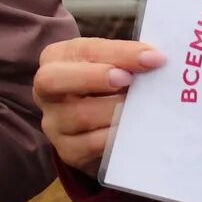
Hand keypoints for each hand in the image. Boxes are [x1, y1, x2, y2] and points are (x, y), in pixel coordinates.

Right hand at [34, 38, 167, 174]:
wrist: (97, 127)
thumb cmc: (107, 87)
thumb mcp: (112, 65)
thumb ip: (126, 60)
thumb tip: (155, 59)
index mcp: (56, 58)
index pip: (85, 50)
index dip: (120, 53)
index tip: (153, 58)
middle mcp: (46, 91)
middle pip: (53, 79)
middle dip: (93, 77)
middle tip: (128, 80)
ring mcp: (53, 123)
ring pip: (79, 115)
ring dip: (115, 110)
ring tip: (140, 106)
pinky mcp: (68, 151)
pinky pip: (92, 144)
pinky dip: (117, 135)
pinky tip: (135, 129)